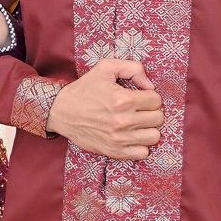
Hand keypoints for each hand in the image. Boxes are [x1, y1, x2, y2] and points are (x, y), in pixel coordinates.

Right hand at [46, 58, 163, 159]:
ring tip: (137, 123)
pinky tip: (131, 135)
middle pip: (158, 119)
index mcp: (123, 99)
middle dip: (151, 111)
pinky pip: (143, 153)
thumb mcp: (106, 68)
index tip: (140, 97)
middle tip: (139, 109)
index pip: (156, 100)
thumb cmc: (84, 89)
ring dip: (148, 128)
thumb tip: (150, 85)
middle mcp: (123, 121)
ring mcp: (119, 139)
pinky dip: (140, 145)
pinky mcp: (114, 151)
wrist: (61, 112)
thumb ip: (133, 68)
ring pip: (154, 137)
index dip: (150, 96)